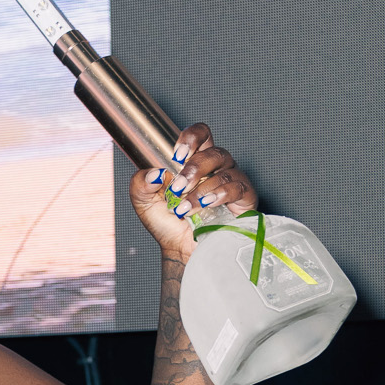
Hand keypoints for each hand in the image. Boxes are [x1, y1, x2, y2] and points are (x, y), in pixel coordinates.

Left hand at [129, 123, 254, 262]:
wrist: (180, 250)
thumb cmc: (167, 222)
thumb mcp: (144, 201)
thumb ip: (141, 183)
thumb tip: (154, 173)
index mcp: (194, 160)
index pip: (201, 134)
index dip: (192, 137)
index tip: (177, 155)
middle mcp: (216, 167)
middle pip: (213, 151)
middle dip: (193, 169)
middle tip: (178, 188)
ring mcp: (231, 181)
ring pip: (225, 170)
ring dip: (201, 189)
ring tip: (185, 207)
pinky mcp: (244, 199)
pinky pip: (238, 187)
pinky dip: (219, 195)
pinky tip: (206, 205)